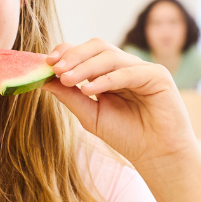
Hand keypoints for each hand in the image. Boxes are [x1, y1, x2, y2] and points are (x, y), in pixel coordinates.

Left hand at [42, 39, 193, 164]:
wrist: (156, 154)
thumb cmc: (126, 135)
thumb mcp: (90, 115)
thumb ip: (69, 96)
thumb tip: (42, 79)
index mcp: (109, 72)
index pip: (86, 52)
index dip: (67, 52)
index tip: (46, 62)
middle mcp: (125, 66)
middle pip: (97, 47)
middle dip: (74, 56)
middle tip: (55, 68)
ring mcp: (142, 68)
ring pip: (110, 56)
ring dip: (86, 67)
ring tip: (67, 79)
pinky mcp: (158, 76)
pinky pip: (129, 72)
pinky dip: (107, 78)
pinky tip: (89, 89)